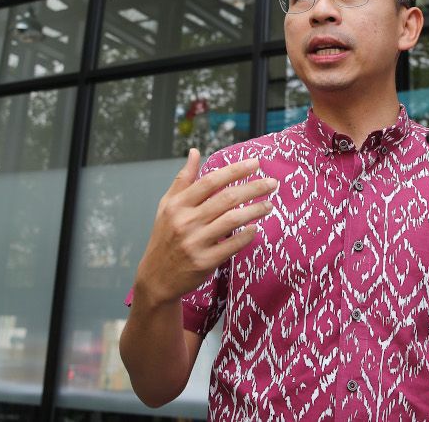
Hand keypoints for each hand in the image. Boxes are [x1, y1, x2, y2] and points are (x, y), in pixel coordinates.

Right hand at [133, 149, 275, 307]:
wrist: (157, 277)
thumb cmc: (165, 237)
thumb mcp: (167, 205)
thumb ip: (183, 179)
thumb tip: (194, 152)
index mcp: (178, 205)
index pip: (210, 181)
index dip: (235, 170)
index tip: (255, 163)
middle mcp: (186, 221)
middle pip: (226, 198)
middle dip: (253, 188)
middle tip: (272, 183)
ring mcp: (195, 242)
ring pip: (232, 220)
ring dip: (255, 210)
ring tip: (269, 205)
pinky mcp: (204, 262)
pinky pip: (232, 245)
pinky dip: (246, 235)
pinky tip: (256, 228)